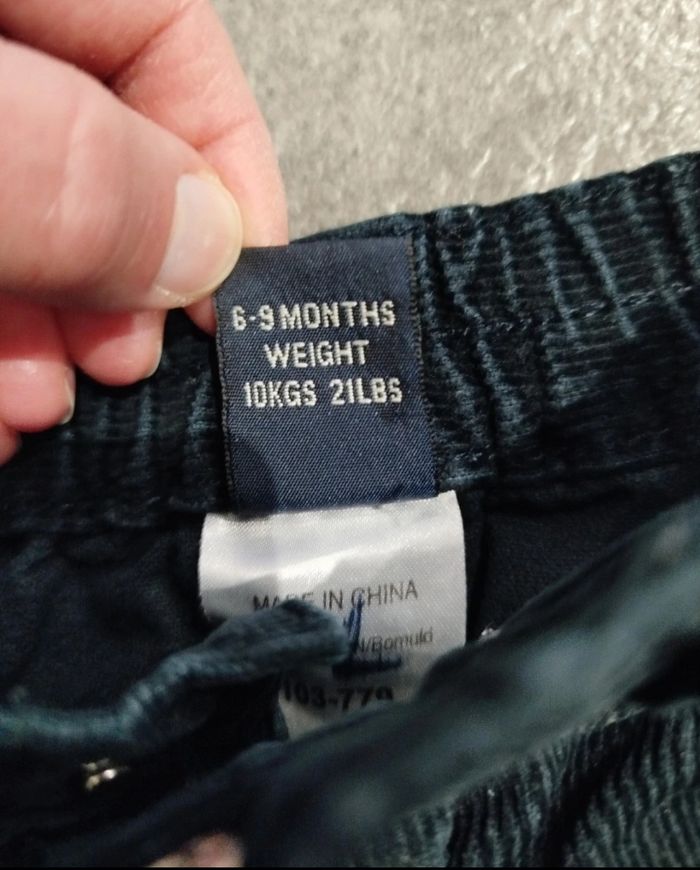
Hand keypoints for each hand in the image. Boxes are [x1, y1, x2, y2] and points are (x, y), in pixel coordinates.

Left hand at [0, 0, 286, 462]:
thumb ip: (68, 172)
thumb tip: (200, 244)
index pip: (163, 30)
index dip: (224, 164)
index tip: (246, 286)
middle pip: (96, 149)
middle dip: (123, 280)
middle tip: (131, 365)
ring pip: (27, 224)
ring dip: (50, 334)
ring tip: (45, 408)